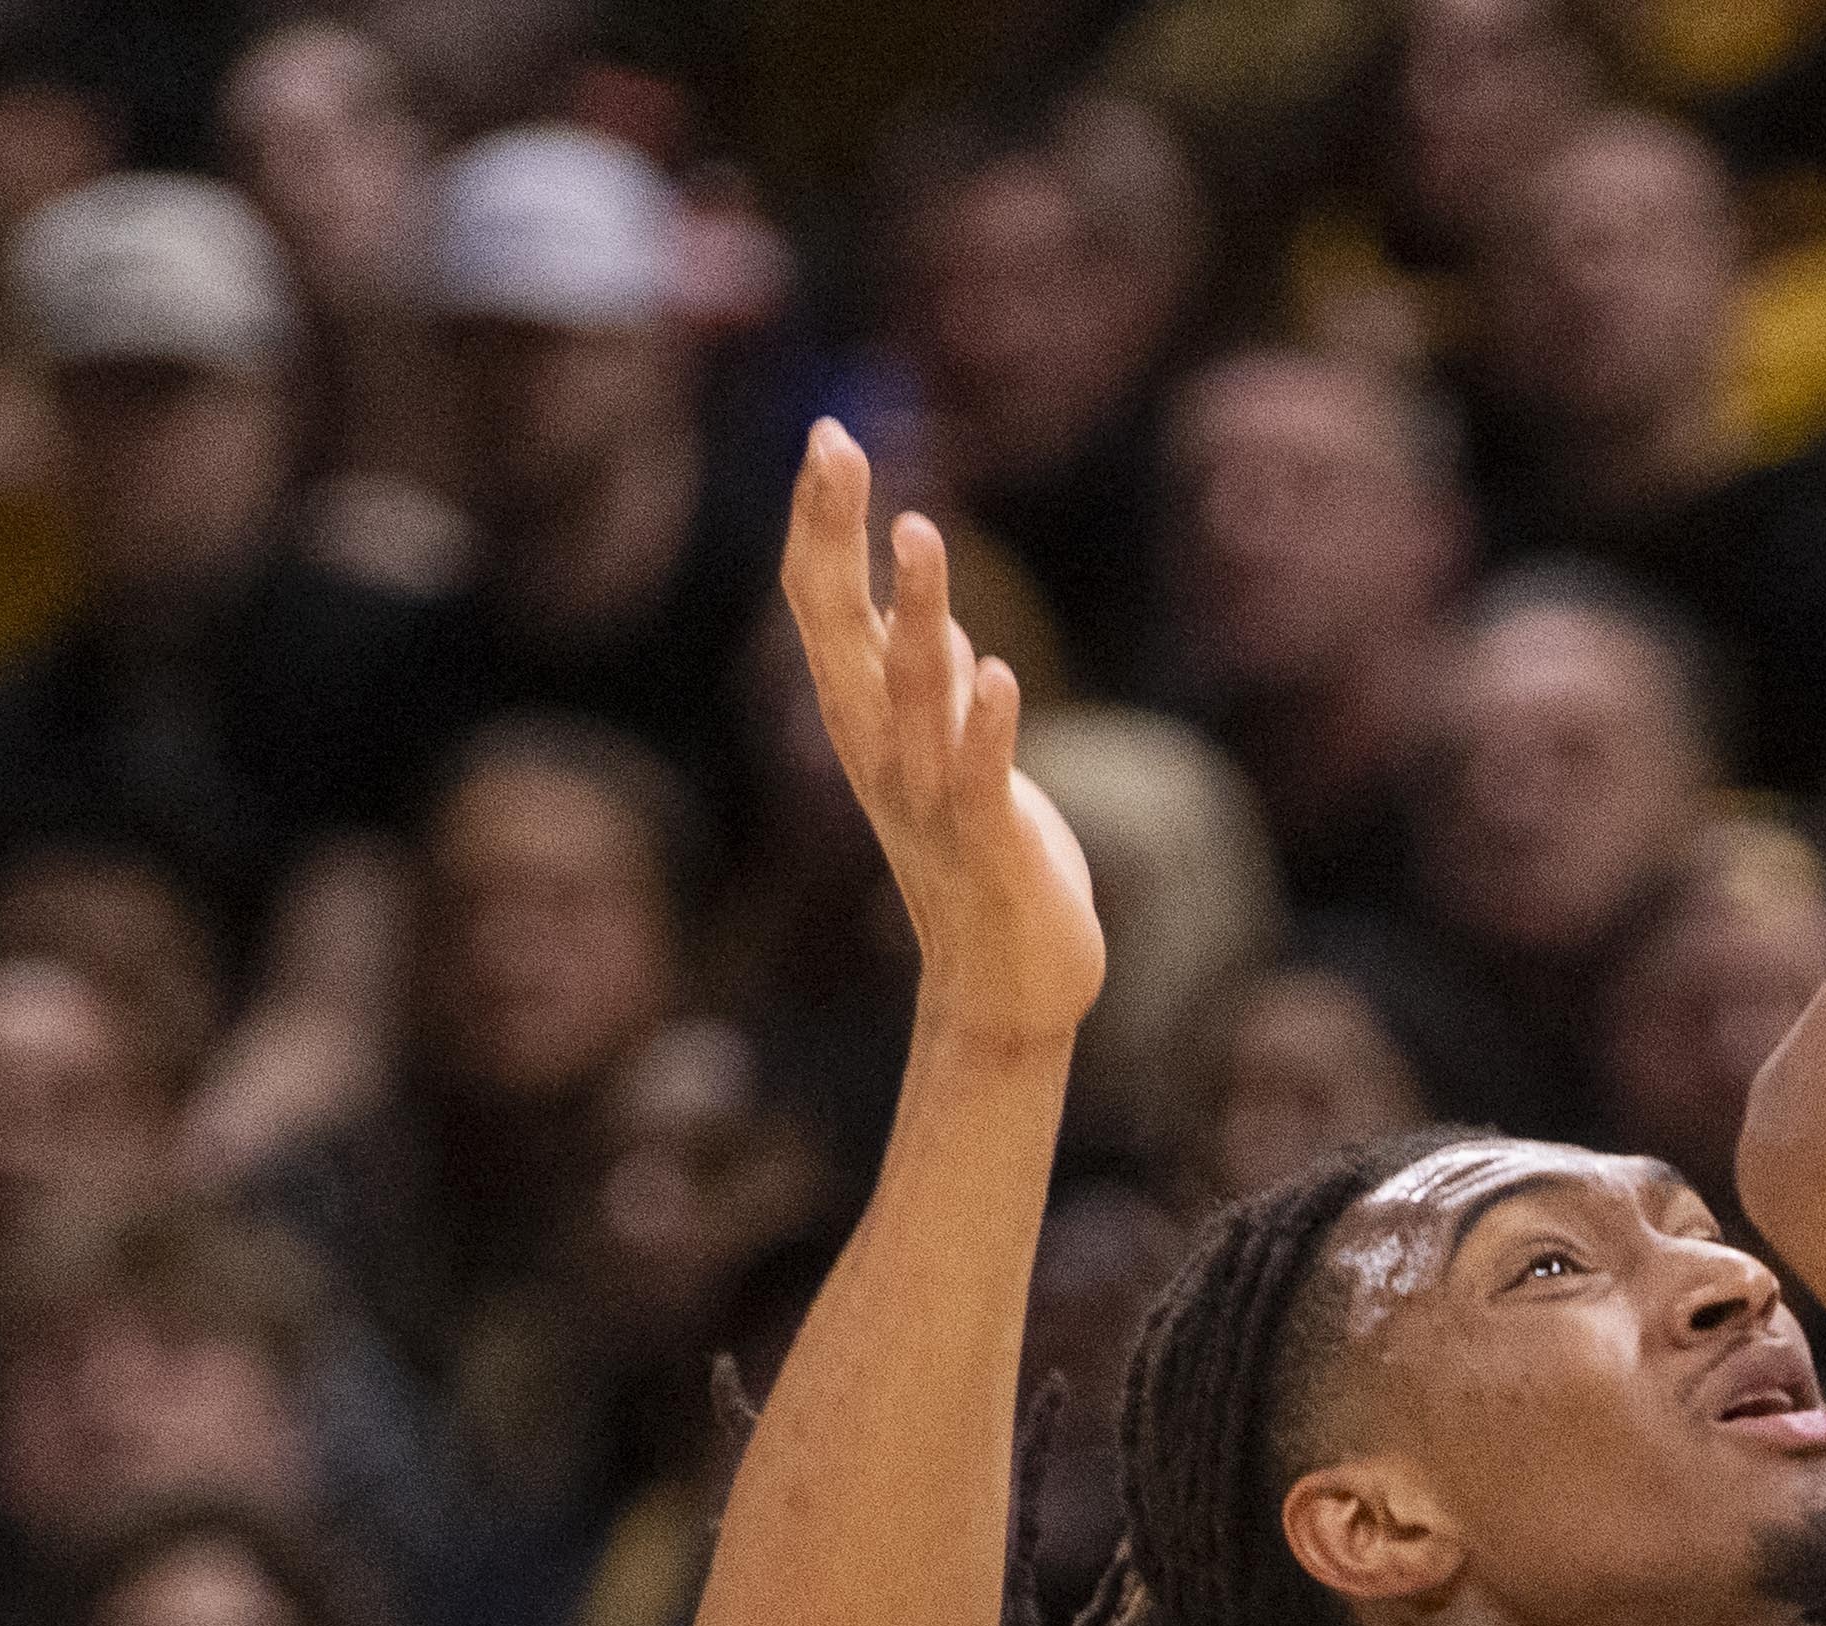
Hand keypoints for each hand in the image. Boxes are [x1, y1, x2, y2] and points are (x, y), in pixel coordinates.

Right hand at [779, 417, 1105, 1047]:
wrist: (1004, 989)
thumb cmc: (982, 864)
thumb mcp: (949, 757)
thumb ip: (929, 686)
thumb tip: (921, 610)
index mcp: (867, 725)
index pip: (826, 608)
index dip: (822, 524)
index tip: (827, 437)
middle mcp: (882, 754)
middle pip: (842, 630)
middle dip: (839, 539)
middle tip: (834, 446)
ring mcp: (932, 800)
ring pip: (914, 694)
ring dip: (918, 612)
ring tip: (923, 531)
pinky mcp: (993, 844)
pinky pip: (980, 778)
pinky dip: (984, 727)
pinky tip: (993, 671)